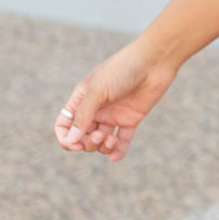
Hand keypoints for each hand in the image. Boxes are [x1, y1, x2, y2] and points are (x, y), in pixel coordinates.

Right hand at [52, 38, 178, 163]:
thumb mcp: (97, 91)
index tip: (74, 144)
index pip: (65, 124)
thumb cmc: (122, 70)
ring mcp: (113, 115)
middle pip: (82, 137)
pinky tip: (115, 158)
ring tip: (111, 139)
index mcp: (81, 99)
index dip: (65, 138)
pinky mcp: (131, 119)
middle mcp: (95, 109)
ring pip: (101, 141)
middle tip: (99, 136)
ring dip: (103, 147)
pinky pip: (122, 141)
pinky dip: (118, 151)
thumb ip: (83, 116)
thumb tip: (70, 140)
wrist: (153, 61)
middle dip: (87, 143)